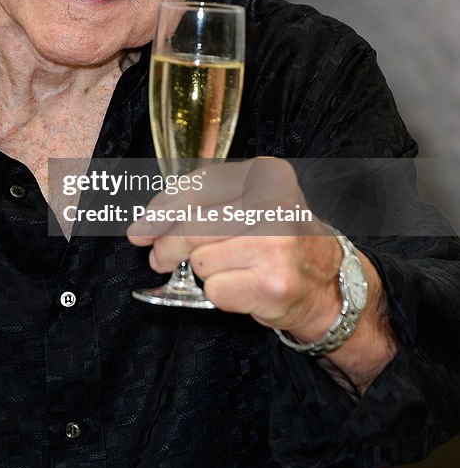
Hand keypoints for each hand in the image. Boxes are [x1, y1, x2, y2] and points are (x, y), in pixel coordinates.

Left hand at [127, 158, 342, 336]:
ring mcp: (276, 245)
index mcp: (267, 174)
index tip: (141, 228)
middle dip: (167, 246)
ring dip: (202, 271)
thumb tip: (146, 225)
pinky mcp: (274, 284)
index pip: (198, 188)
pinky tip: (241, 285)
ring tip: (225, 268)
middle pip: (192, 226)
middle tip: (159, 257)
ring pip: (201, 260)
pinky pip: (215, 289)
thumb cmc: (276, 238)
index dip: (162, 211)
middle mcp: (274, 205)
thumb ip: (200, 202)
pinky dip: (219, 293)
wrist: (324, 281)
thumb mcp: (248, 201)